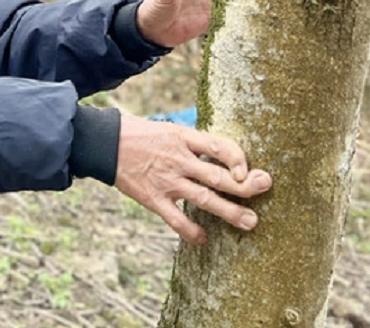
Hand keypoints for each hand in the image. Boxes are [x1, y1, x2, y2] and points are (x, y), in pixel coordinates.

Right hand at [114, 113, 270, 243]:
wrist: (104, 143)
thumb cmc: (141, 134)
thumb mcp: (170, 129)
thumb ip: (195, 144)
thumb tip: (225, 155)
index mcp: (183, 138)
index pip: (219, 146)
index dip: (238, 157)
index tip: (248, 168)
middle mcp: (178, 160)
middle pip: (218, 175)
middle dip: (245, 185)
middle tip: (265, 187)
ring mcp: (166, 181)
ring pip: (204, 199)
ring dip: (229, 211)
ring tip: (251, 222)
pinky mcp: (152, 198)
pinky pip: (176, 219)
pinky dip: (191, 231)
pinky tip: (204, 239)